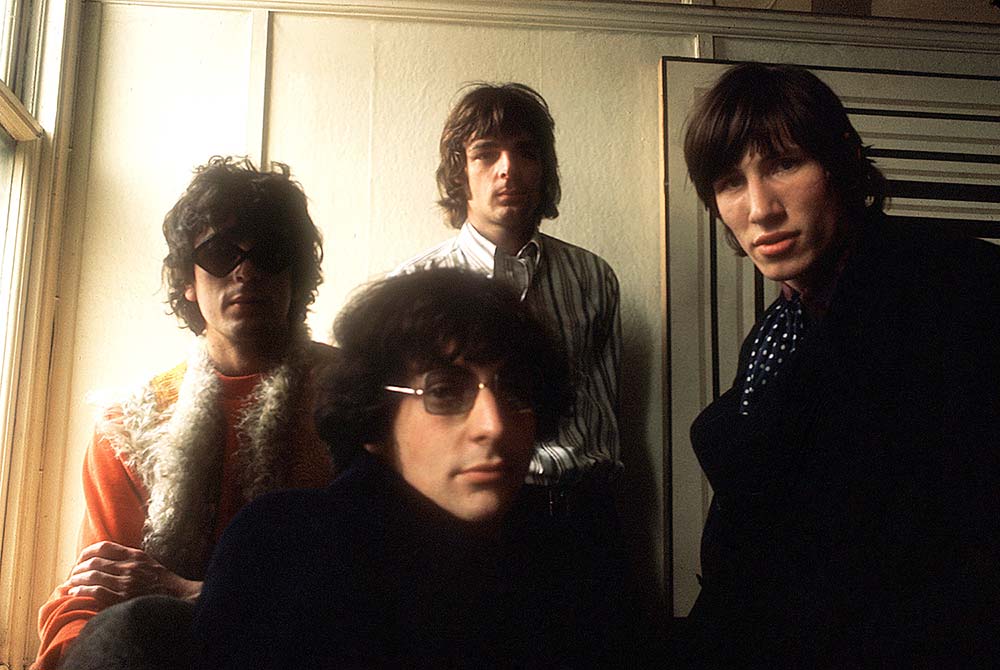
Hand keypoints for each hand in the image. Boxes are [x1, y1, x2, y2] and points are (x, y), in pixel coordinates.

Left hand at [63, 541, 202, 605]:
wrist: (176, 597)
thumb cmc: (162, 581)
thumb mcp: (148, 562)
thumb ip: (130, 557)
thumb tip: (108, 557)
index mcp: (135, 555)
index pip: (103, 548)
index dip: (86, 552)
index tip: (79, 559)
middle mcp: (129, 567)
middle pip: (94, 562)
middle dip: (78, 568)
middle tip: (72, 574)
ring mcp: (125, 583)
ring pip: (92, 576)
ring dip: (76, 580)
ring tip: (70, 584)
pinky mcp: (121, 598)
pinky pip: (95, 592)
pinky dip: (80, 591)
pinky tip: (73, 593)